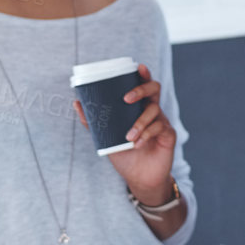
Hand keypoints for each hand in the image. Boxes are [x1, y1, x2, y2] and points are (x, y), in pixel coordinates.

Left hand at [96, 64, 176, 202]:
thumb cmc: (124, 153)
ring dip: (139, 122)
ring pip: (154, 110)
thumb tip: (76, 103)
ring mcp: (162, 121)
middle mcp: (152, 109)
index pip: (143, 84)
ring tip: (128, 137)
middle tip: (126, 99)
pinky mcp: (168, 134)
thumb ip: (93, 121)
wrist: (139, 177)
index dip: (143, 73)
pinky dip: (146, 134)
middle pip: (154, 88)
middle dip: (141, 90)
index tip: (138, 67)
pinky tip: (137, 144)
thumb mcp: (105, 137)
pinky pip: (159, 127)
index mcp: (138, 106)